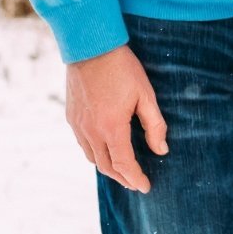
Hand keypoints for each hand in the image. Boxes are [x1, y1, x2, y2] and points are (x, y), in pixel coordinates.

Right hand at [66, 44, 167, 193]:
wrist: (90, 46)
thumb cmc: (122, 68)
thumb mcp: (146, 95)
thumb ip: (155, 125)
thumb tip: (161, 150)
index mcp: (111, 128)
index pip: (125, 165)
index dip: (136, 179)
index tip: (146, 187)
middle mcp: (91, 131)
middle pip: (107, 167)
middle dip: (123, 178)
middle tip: (136, 183)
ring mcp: (78, 125)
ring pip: (92, 158)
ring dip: (108, 168)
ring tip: (122, 171)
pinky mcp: (71, 117)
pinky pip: (82, 144)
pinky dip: (95, 154)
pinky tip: (105, 150)